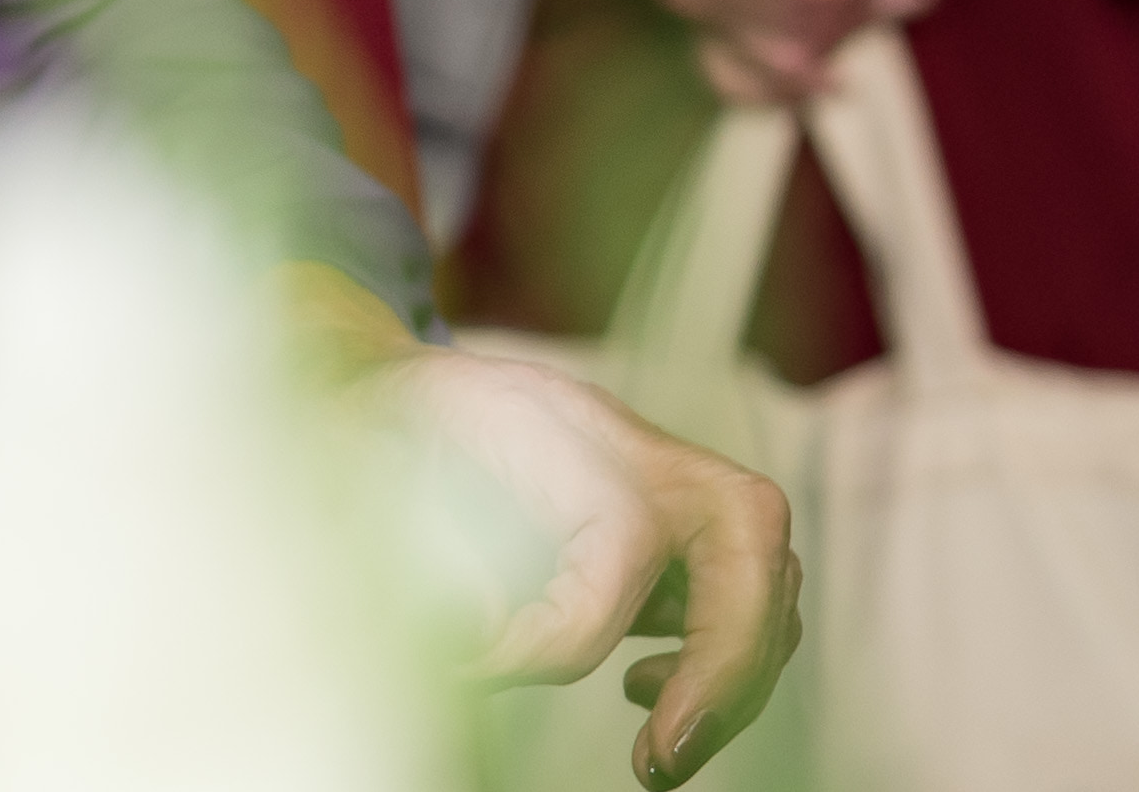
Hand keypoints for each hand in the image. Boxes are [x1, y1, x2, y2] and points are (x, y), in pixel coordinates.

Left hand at [385, 341, 803, 781]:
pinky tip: (641, 684)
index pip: (620, 542)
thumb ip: (431, 557)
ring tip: (657, 748)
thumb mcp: (372, 476)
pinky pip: (747, 589)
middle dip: (728, 667)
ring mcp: (663, 477)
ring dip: (734, 677)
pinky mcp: (669, 520)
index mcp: (555, 423)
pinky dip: (724, 652)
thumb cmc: (371, 426)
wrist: (384, 384)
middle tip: (659, 762)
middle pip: (749, 546)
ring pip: (767, 576)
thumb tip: (482, 647)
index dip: (559, 639)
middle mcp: (631, 445)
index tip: (477, 675)